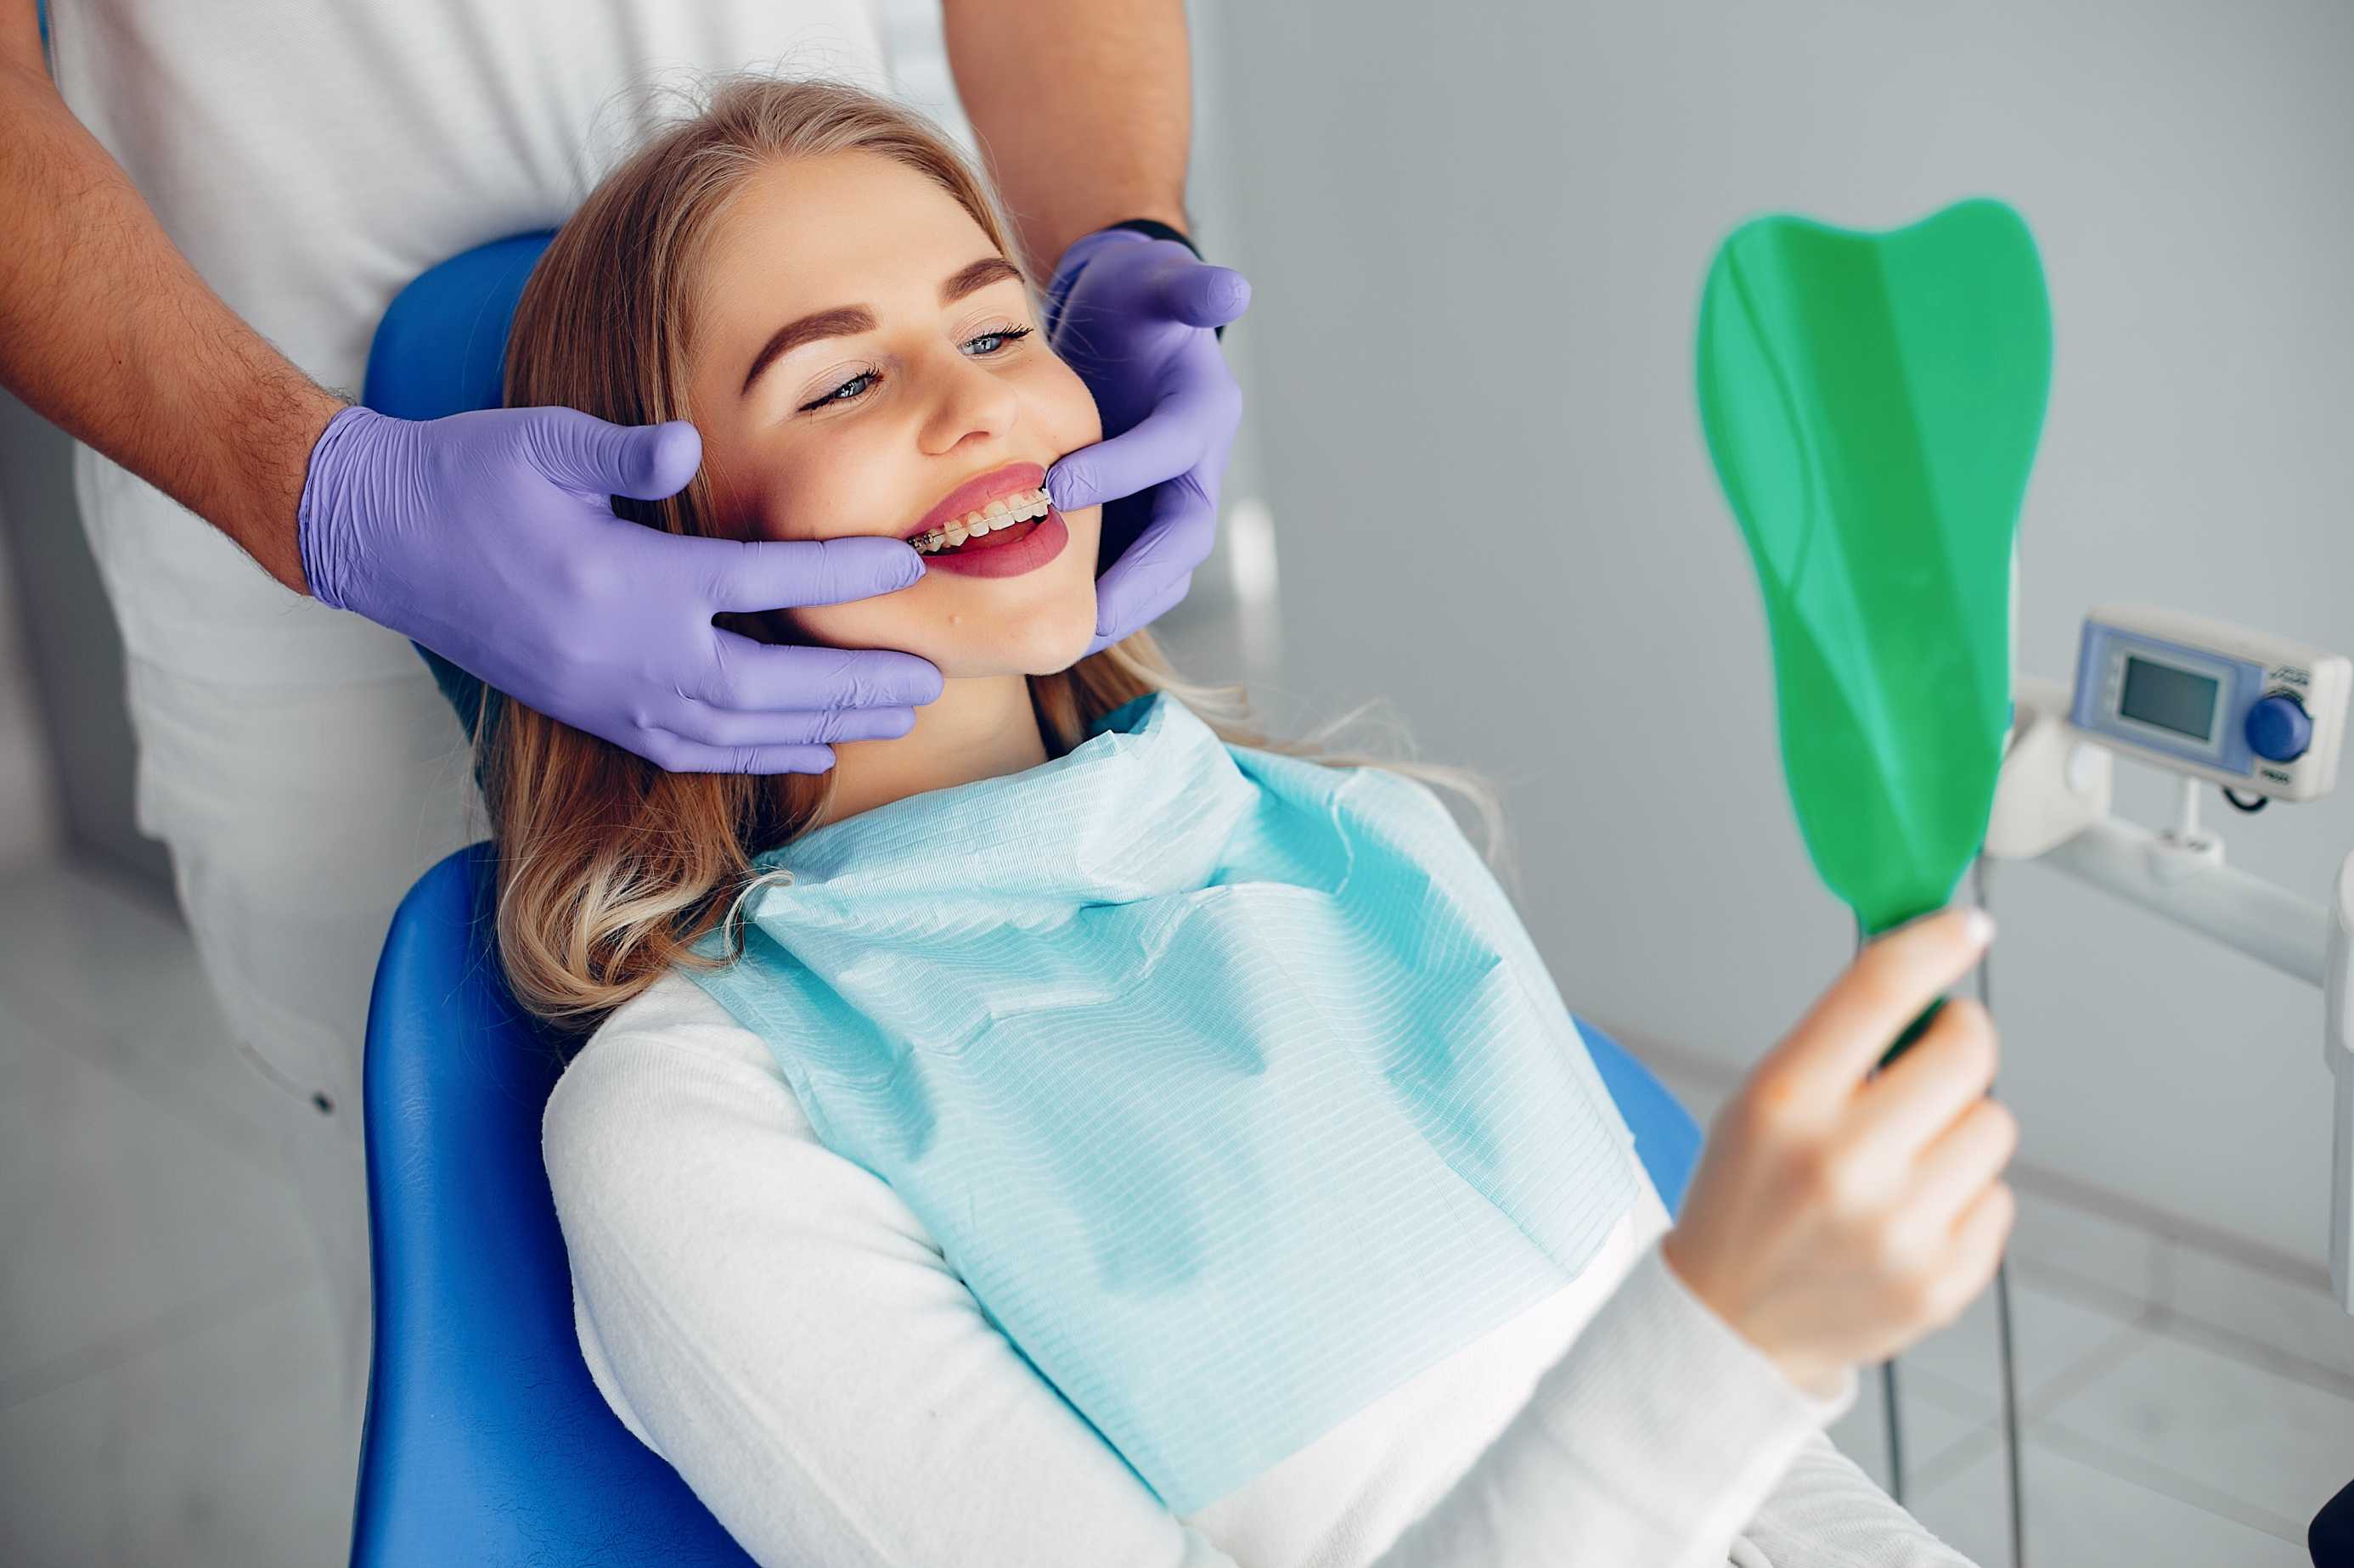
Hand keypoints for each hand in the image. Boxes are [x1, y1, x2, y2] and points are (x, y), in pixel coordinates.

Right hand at [297, 404, 941, 773]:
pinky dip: (760, 754)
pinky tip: (811, 749)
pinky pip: (694, 751)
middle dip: (853, 686)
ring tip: (895, 717)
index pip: (756, 582)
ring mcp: (609, 697)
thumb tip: (688, 445)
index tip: (903, 565)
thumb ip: (619, 452)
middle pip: (766, 686)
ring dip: (822, 727)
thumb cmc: (467, 475)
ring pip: (738, 733)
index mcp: (623, 583)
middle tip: (932, 682)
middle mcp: (624, 657)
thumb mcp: (539, 441)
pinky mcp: (595, 714)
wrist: (382, 541)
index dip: (835, 574)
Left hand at [1040, 229, 1250, 654]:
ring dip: (1124, 608)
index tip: (1057, 485)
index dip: (1122, 469)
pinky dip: (1104, 604)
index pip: (1170, 449)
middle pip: (1183, 537)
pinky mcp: (1142, 524)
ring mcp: (1172, 503)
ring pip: (1165, 572)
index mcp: (1201, 412)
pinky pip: (1133, 576)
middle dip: (1138, 578)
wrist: (1129, 328)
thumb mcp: (1159, 284)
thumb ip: (1190, 287)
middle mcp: (1198, 468)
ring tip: (1070, 637)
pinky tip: (1057, 629)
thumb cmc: (1139, 302)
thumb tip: (1232, 288)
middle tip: (1084, 612)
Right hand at [1661, 907, 2015, 1397]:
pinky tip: (1910, 1213)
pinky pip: (1999, 1199)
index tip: (1967, 927)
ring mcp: (1898, 1230)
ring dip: (1960, 1127)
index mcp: (1785, 1102)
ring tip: (1905, 1156)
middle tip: (1934, 1055)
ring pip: (1994, 1124)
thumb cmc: (1746, 1198)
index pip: (1881, 989)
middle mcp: (1843, 1164)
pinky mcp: (1940, 1283)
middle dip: (1960, 1041)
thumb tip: (1934, 975)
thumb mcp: (1759, 1101)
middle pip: (1967, 1054)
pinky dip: (1964, 1197)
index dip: (1936, 942)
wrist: (1728, 1325)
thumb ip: (1840, 1044)